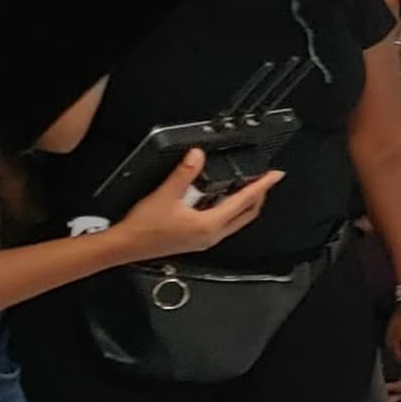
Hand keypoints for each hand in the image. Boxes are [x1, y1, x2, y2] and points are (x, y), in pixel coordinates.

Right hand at [114, 151, 284, 260]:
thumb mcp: (165, 195)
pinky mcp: (197, 240)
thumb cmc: (144, 228)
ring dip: (243, 203)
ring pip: (236, 220)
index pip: (245, 201)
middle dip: (258, 195)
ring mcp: (205, 240)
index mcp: (210, 225)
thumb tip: (197, 155)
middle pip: (247, 214)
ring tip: (245, 185)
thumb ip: (184, 173)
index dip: (262, 186)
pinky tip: (219, 199)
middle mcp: (212, 235)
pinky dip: (228, 210)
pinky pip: (222, 224)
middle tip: (264, 179)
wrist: (125, 246)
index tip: (275, 175)